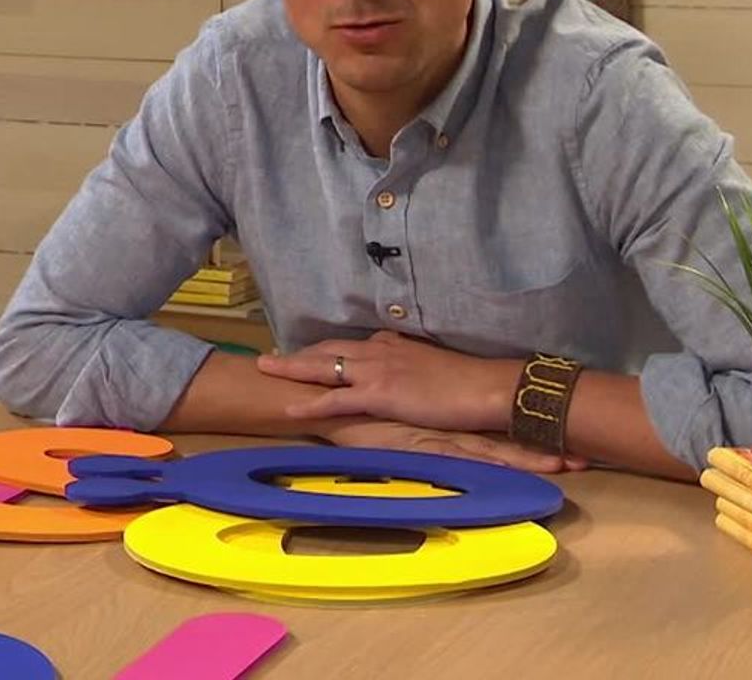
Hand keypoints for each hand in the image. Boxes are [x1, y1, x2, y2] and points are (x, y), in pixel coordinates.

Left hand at [256, 329, 516, 432]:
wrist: (487, 387)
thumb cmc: (467, 381)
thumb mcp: (431, 365)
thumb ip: (409, 364)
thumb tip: (400, 372)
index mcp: (392, 344)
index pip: (349, 344)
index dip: (322, 349)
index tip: (302, 351)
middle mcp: (379, 350)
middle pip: (328, 349)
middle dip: (297, 354)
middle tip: (269, 357)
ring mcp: (378, 371)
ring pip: (324, 367)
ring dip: (292, 369)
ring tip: (264, 369)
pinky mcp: (381, 394)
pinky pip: (337, 400)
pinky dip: (311, 404)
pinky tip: (289, 408)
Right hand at [320, 419, 586, 473]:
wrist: (312, 396)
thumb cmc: (345, 404)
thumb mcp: (383, 401)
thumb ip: (404, 401)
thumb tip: (423, 406)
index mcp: (438, 406)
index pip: (491, 415)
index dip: (529, 423)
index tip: (567, 439)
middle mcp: (443, 415)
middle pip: (504, 428)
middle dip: (546, 439)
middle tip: (587, 456)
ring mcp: (435, 429)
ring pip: (494, 445)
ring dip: (533, 455)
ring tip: (571, 468)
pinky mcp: (421, 444)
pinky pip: (465, 458)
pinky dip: (496, 465)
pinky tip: (522, 476)